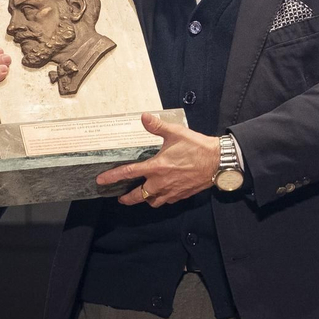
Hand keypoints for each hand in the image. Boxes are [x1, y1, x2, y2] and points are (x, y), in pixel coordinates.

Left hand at [97, 112, 217, 207]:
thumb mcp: (175, 133)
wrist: (217, 162)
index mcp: (156, 167)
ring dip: (145, 199)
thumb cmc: (197, 147)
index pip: (129, 173)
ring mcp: (171, 191)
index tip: (102, 181)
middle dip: (126, 198)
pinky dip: (161, 198)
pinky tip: (162, 193)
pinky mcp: (181, 195)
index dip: (113, 177)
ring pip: (152, 202)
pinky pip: (166, 201)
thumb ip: (157, 126)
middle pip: (137, 196)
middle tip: (120, 197)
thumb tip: (144, 117)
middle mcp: (160, 182)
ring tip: (142, 195)